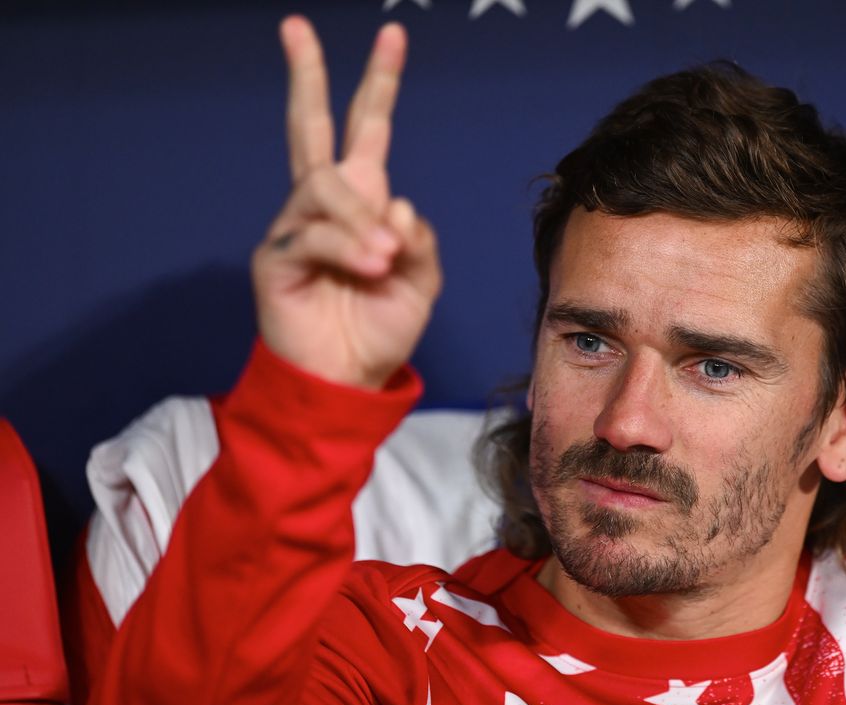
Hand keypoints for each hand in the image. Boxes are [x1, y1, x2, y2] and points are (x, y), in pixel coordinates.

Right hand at [252, 16, 440, 389]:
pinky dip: (346, 248)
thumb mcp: (421, 282)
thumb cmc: (382, 327)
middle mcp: (324, 205)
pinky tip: (369, 268)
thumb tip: (395, 202)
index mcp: (363, 201)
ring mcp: (295, 227)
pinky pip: (311, 235)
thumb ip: (418, 240)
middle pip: (310, 127)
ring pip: (324, 188)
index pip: (368, 130)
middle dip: (306, 76)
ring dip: (360, 220)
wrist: (351, 379)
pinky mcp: (275, 258)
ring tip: (384, 261)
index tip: (392, 33)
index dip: (379, 84)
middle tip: (296, 27)